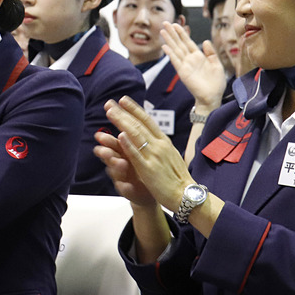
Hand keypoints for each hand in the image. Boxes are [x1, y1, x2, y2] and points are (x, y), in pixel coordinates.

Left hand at [101, 96, 192, 210]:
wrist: (186, 194)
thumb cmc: (177, 177)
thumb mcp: (170, 155)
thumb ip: (159, 144)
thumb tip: (151, 134)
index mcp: (164, 141)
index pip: (147, 121)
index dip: (134, 109)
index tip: (123, 100)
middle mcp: (159, 145)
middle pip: (138, 125)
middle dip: (123, 112)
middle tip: (109, 103)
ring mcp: (153, 156)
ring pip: (135, 135)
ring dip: (122, 122)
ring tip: (110, 112)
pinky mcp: (148, 169)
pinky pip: (137, 154)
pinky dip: (129, 144)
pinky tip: (120, 135)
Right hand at [161, 22, 223, 110]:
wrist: (212, 97)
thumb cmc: (216, 83)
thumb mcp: (217, 65)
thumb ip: (211, 53)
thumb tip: (205, 41)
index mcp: (199, 56)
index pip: (188, 42)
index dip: (182, 33)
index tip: (176, 24)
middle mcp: (190, 59)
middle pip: (179, 43)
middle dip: (172, 33)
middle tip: (165, 22)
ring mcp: (185, 65)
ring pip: (175, 49)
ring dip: (169, 40)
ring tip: (162, 31)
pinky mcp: (183, 72)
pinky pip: (175, 61)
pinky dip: (170, 54)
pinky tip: (165, 47)